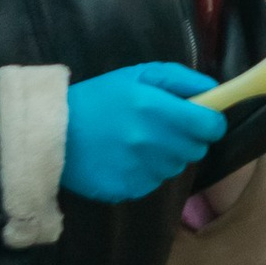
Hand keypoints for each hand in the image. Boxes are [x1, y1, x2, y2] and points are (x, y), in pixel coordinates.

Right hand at [60, 63, 221, 204]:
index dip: (211, 122)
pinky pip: (154, 182)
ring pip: (176, 166)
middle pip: (197, 149)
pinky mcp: (128, 189)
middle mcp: (150, 141)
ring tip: (138, 143)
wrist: (50, 133)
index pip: (210, 125)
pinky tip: (125, 159)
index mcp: (154, 108)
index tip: (202, 119)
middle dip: (187, 138)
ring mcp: (139, 169)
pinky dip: (146, 172)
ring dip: (166, 155)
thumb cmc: (98, 99)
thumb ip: (180, 79)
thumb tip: (215, 90)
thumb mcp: (137, 75)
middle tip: (164, 128)